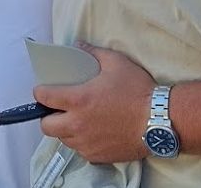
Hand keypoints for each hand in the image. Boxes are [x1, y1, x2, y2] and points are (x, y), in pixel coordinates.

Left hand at [35, 43, 154, 163]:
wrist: (160, 120)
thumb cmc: (138, 91)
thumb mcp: (116, 63)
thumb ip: (93, 53)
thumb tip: (78, 45)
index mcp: (79, 100)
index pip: (44, 98)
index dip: (40, 93)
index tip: (42, 90)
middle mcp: (78, 124)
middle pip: (46, 126)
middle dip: (47, 116)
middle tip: (58, 109)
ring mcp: (87, 143)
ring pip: (63, 140)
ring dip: (65, 130)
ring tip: (76, 120)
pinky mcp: (98, 156)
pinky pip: (80, 151)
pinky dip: (81, 142)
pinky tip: (92, 133)